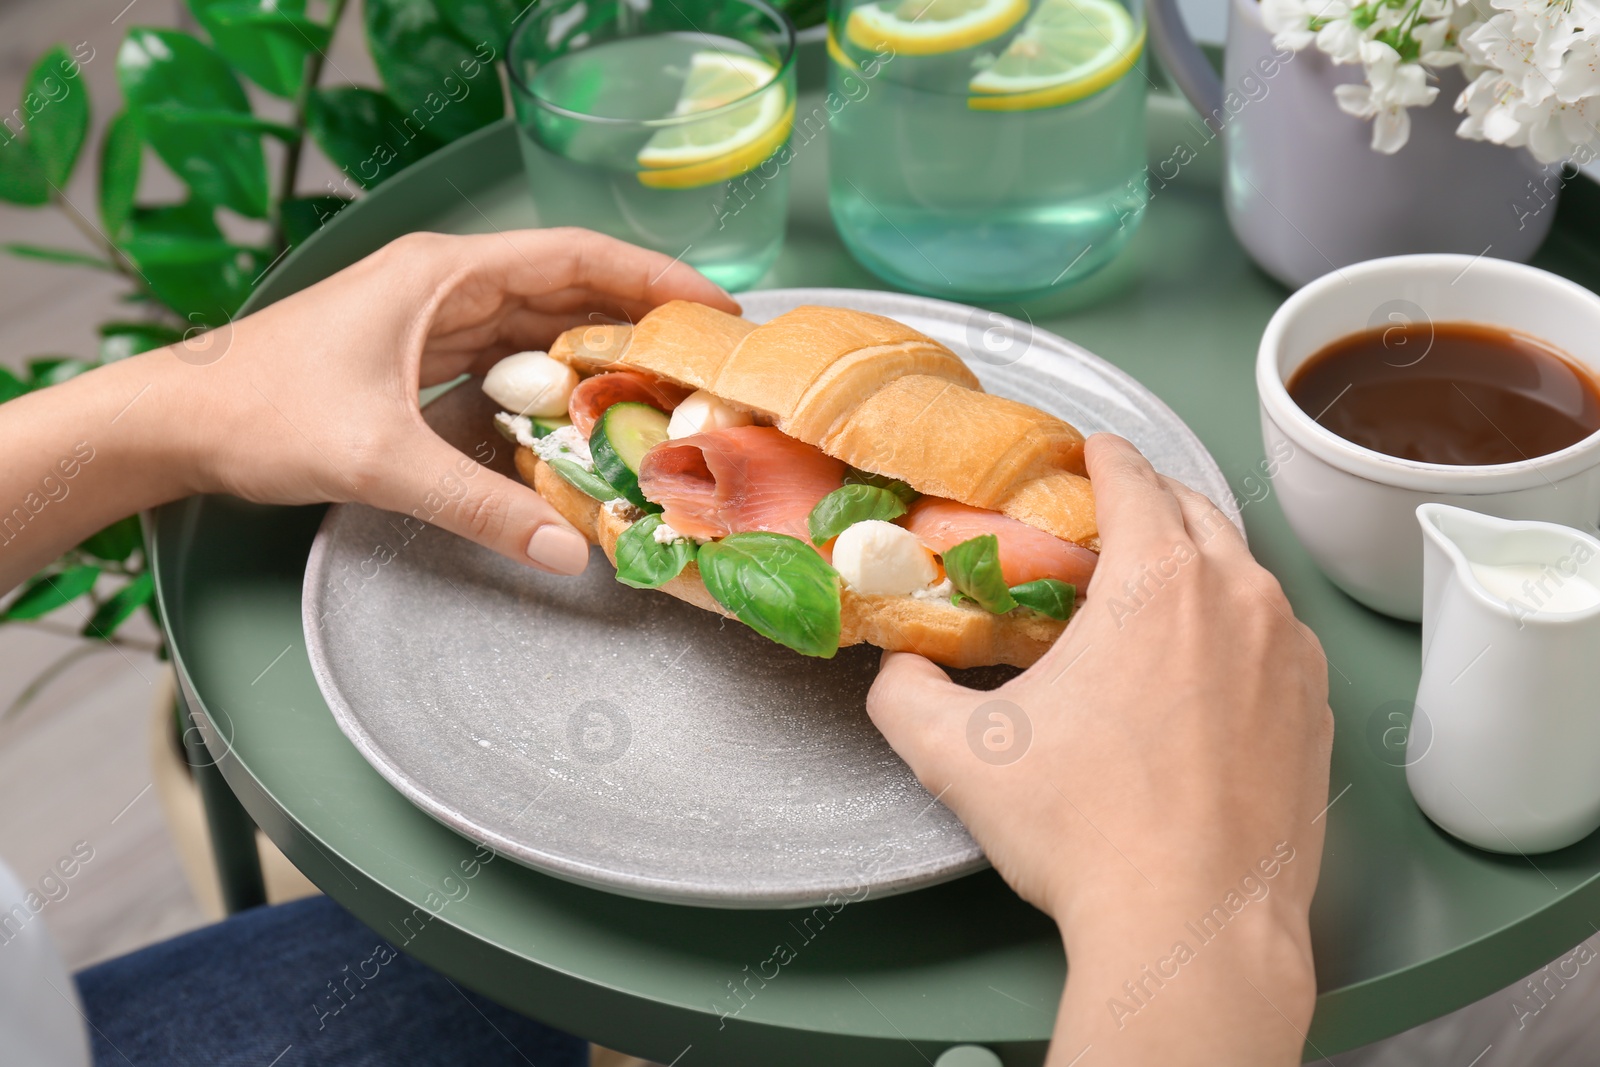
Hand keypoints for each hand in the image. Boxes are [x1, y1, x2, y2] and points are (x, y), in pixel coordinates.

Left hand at [0, 228, 737, 589]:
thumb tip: (568, 552)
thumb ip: (478, 507)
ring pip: (542, 324)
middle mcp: (446, 285)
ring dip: (602, 352)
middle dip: (641, 318)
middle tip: (709, 360)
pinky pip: (509, 359)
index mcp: (443, 275)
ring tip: (669, 389)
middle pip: (569, 287)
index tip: (714, 308)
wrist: (178, 422)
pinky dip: (555, 382)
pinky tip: (590, 416)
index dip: (652, 278)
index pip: (573, 257)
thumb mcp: (379, 460)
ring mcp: (433, 320)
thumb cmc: (262, 413)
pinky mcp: (421, 357)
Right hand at [867, 434, 1332, 1065]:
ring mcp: (1291, 655)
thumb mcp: (957, 753)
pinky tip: (1200, 675)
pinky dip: (1238, 632)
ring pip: (1244, 574)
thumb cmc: (1085, 831)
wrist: (1193, 928)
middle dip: (1151, 503)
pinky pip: (1276, 640)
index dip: (1101, 455)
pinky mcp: (1318, 712)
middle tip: (1105, 526)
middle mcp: (1240, 597)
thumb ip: (905, 691)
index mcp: (1157, 579)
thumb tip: (894, 667)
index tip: (1086, 452)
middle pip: (1197, 511)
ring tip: (1150, 601)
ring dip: (1198, 567)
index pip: (1134, 476)